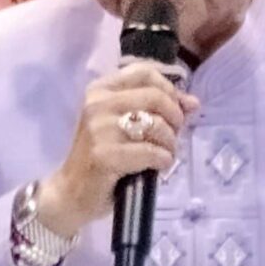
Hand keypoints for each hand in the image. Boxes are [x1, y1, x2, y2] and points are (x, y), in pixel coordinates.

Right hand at [38, 62, 198, 235]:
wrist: (71, 192)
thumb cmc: (102, 157)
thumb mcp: (124, 126)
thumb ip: (156, 109)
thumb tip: (193, 102)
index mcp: (100, 90)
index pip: (144, 73)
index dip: (169, 89)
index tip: (176, 109)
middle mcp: (97, 103)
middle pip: (155, 97)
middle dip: (174, 118)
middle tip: (173, 136)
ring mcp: (99, 129)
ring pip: (155, 124)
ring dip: (170, 142)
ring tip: (166, 154)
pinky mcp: (104, 155)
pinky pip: (150, 152)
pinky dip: (163, 159)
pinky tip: (159, 166)